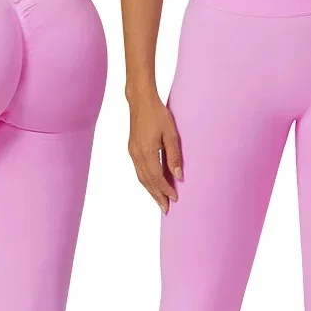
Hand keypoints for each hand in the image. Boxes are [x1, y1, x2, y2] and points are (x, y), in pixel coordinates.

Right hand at [127, 92, 181, 213]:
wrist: (140, 101)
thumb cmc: (158, 114)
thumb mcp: (171, 134)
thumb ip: (174, 156)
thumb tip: (179, 176)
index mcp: (147, 152)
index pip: (157, 178)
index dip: (166, 190)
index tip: (175, 198)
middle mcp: (137, 155)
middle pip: (147, 182)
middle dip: (157, 196)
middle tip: (166, 209)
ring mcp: (133, 153)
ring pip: (142, 178)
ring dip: (151, 191)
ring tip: (159, 200)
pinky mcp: (132, 150)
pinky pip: (139, 171)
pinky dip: (146, 181)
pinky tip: (152, 184)